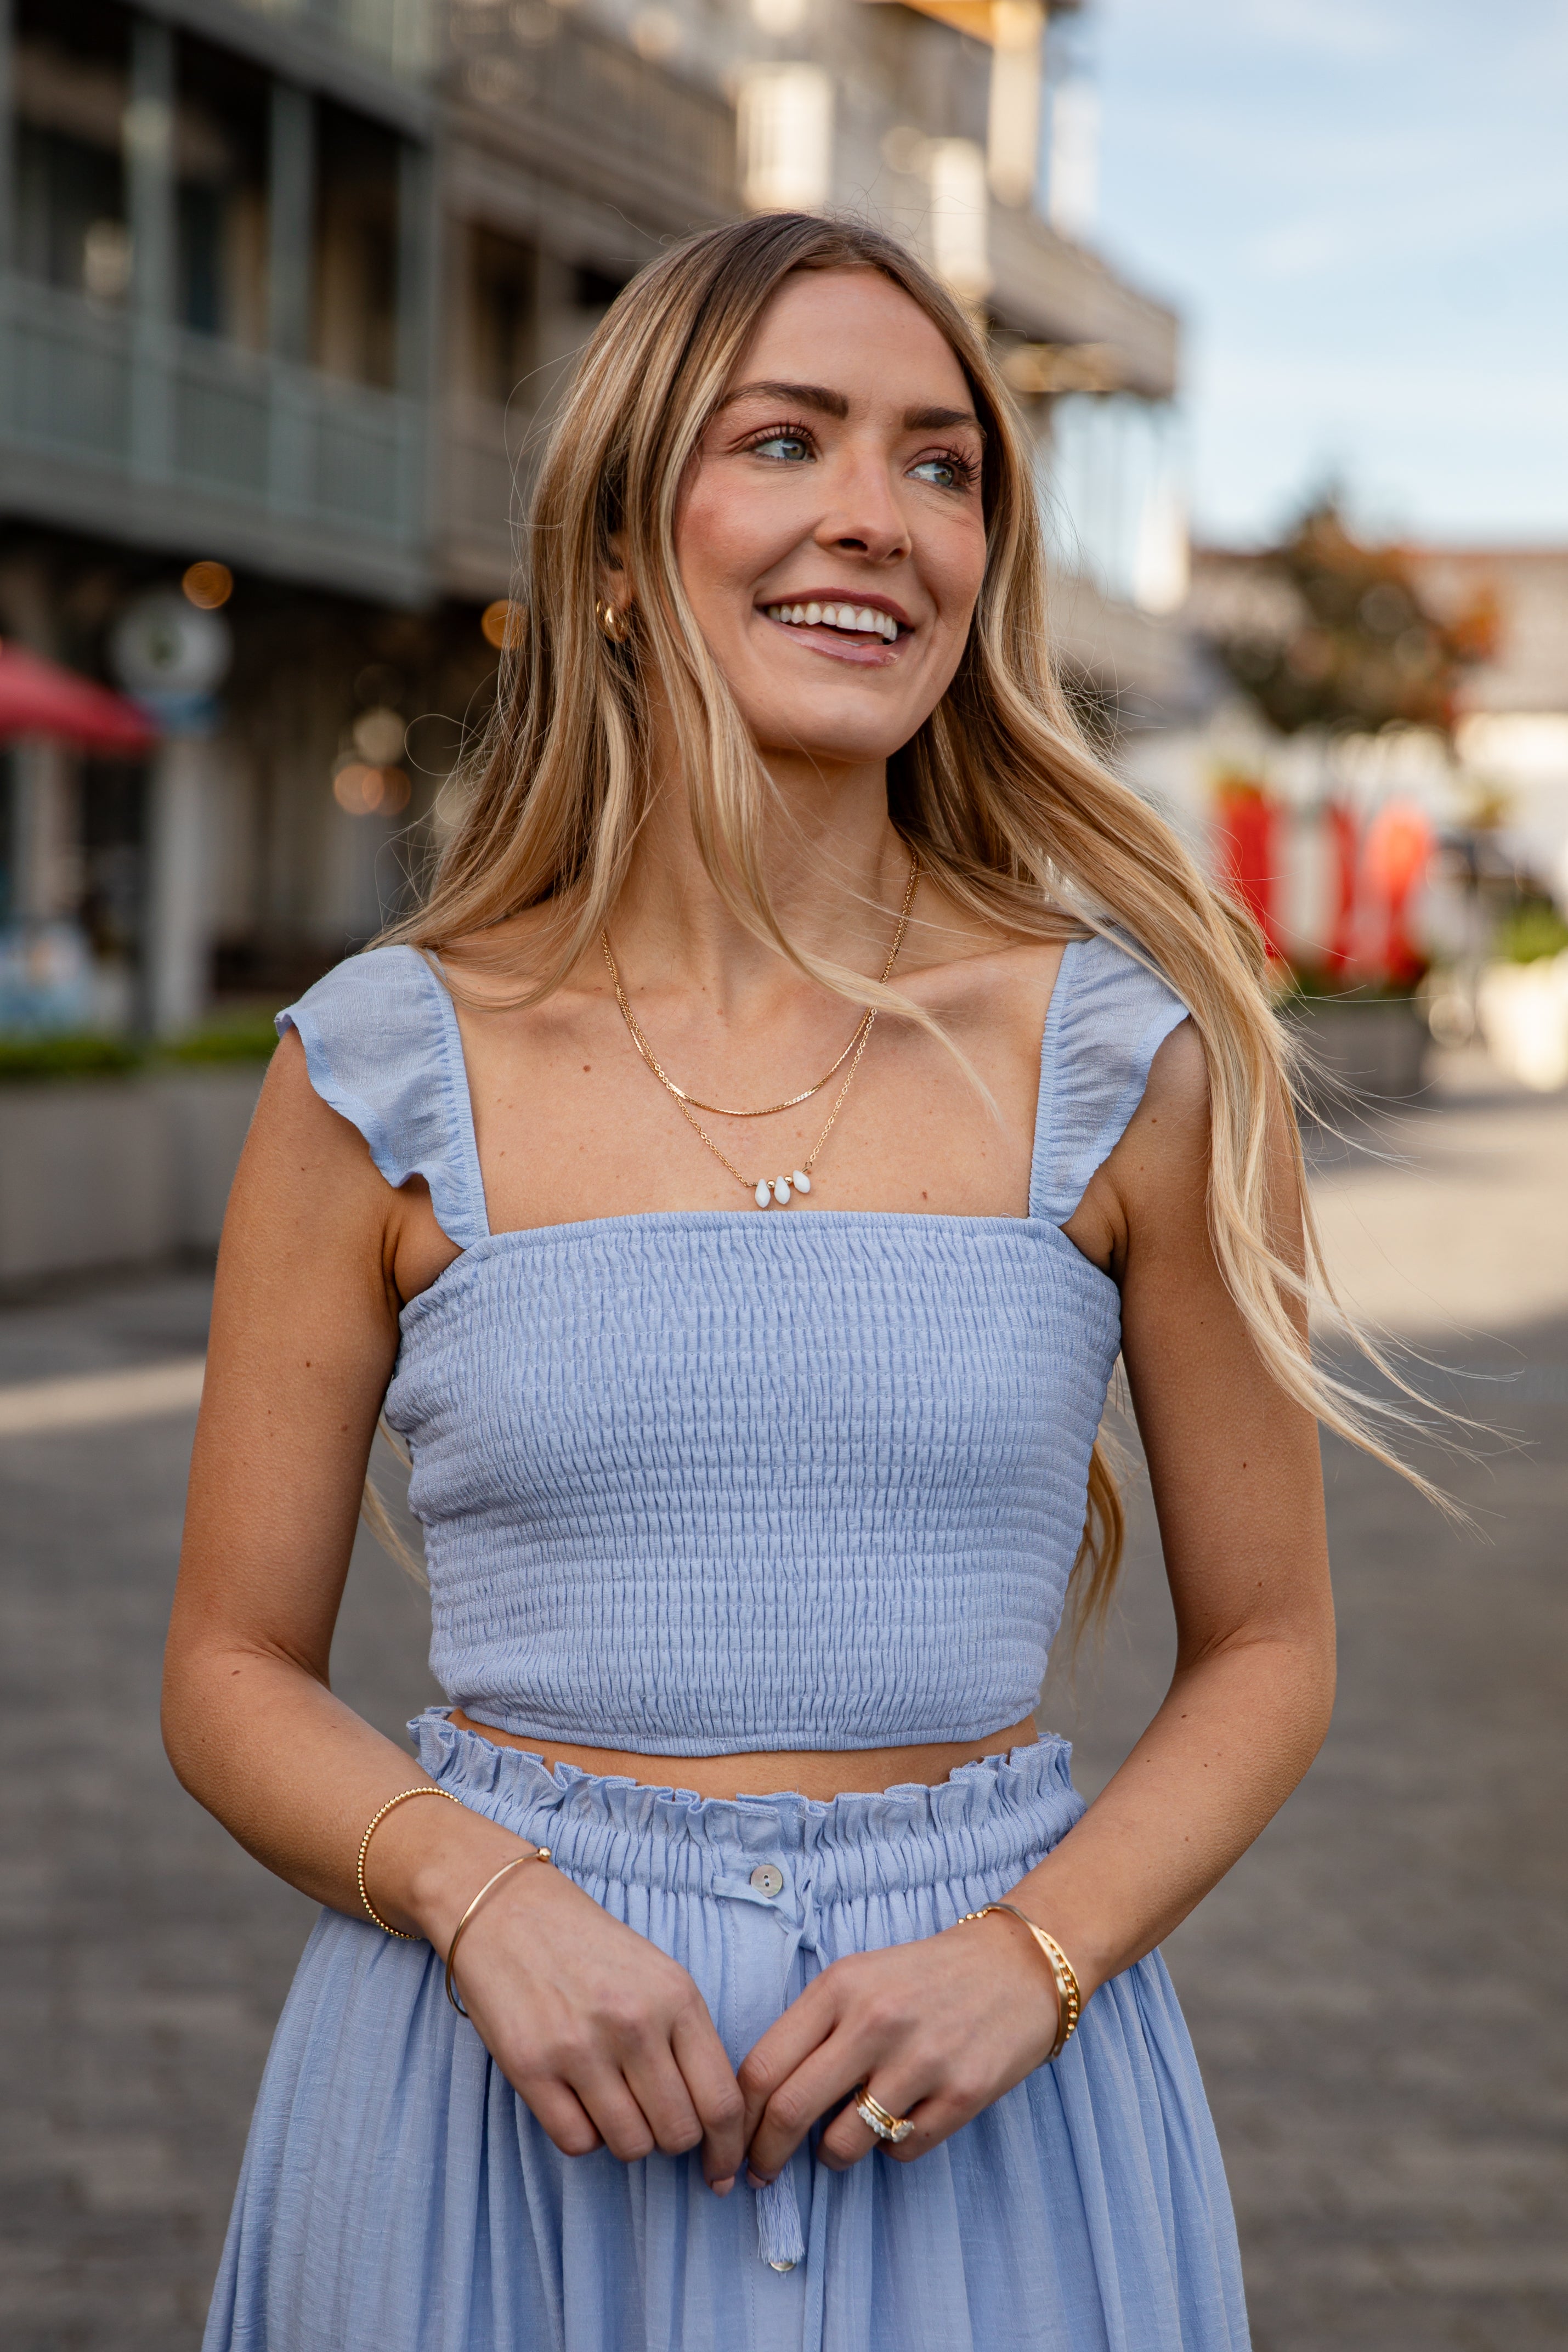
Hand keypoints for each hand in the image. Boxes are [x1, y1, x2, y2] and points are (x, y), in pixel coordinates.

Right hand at [448, 1861, 746, 2190]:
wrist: (507, 1909)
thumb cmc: (589, 1947)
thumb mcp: (658, 1975)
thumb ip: (687, 2039)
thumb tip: (716, 2122)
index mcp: (676, 1996)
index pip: (721, 2101)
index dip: (728, 2149)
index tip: (721, 2170)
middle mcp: (633, 2023)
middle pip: (677, 2133)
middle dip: (670, 2139)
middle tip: (654, 2120)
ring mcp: (579, 2047)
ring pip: (630, 2145)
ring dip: (626, 2137)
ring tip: (610, 2099)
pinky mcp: (530, 2068)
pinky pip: (577, 2142)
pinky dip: (583, 2134)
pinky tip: (576, 2099)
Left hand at [738, 1911, 1058, 2179]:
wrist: (1017, 1965)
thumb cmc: (925, 1976)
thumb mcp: (859, 1977)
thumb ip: (812, 2028)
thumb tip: (761, 2100)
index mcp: (839, 1987)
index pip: (762, 2066)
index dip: (738, 2118)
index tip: (732, 2143)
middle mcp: (875, 2021)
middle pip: (790, 2111)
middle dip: (764, 2155)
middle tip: (760, 2173)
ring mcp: (921, 2061)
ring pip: (843, 2144)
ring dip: (832, 2154)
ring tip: (844, 2138)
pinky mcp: (962, 2095)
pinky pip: (901, 2152)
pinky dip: (892, 2148)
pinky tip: (906, 2116)